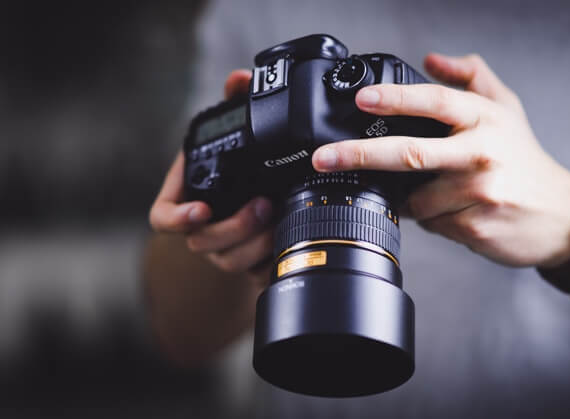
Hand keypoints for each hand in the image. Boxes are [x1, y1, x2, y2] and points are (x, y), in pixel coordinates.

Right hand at [149, 69, 273, 282]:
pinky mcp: (248, 261)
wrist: (263, 193)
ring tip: (280, 221)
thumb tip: (240, 79)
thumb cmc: (239, 163)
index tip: (202, 209)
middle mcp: (201, 226)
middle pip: (201, 242)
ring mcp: (223, 247)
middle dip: (233, 229)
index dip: (176, 219)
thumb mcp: (236, 133)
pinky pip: (253, 272)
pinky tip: (289, 241)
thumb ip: (235, 104)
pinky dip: (270, 260)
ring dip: (255, 245)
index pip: (163, 218)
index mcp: (188, 195)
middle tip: (263, 206)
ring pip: (229, 261)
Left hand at [312, 54, 569, 267]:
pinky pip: (430, 224)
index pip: (435, 101)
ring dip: (411, 199)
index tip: (362, 99)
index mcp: (485, 120)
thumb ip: (471, 77)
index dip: (396, 98)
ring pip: (415, 199)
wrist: (561, 216)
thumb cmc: (525, 161)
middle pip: (410, 152)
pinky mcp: (474, 226)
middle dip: (360, 155)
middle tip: (325, 158)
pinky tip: (453, 212)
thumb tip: (431, 59)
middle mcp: (482, 152)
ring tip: (438, 193)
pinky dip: (430, 218)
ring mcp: (478, 192)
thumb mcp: (507, 110)